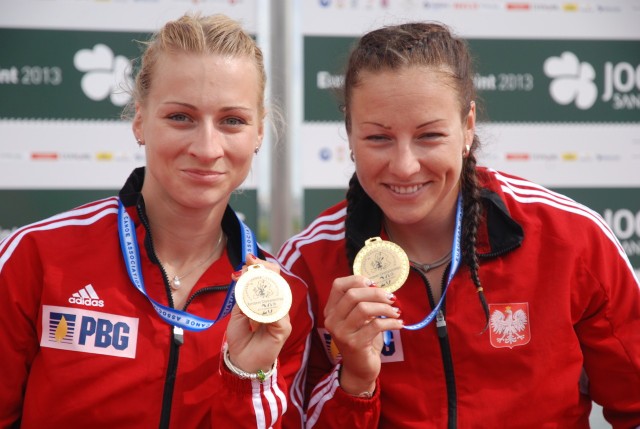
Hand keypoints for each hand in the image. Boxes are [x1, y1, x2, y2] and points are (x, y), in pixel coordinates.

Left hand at [225, 254, 291, 372]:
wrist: (241, 361)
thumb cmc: (241, 337)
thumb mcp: (239, 312)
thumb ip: (243, 297)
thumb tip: (244, 276)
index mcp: (268, 301)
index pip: (272, 278)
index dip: (262, 267)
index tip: (248, 259)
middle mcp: (278, 306)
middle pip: (278, 281)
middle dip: (263, 269)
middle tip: (248, 265)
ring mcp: (282, 316)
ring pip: (279, 294)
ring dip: (263, 283)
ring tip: (248, 277)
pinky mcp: (283, 328)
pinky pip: (278, 313)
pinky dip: (265, 306)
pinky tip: (254, 303)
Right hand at [324, 275, 401, 394]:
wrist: (359, 369)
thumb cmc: (362, 339)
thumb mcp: (359, 319)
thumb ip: (362, 302)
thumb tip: (380, 287)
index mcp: (331, 310)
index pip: (338, 285)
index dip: (357, 280)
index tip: (374, 284)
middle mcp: (332, 320)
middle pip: (353, 295)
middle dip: (376, 293)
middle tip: (391, 298)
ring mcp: (341, 333)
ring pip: (363, 308)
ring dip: (384, 307)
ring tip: (395, 312)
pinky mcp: (354, 344)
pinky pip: (376, 325)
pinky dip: (391, 322)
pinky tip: (399, 324)